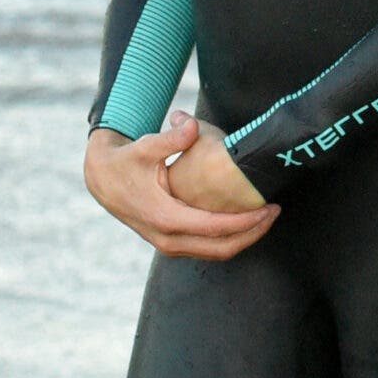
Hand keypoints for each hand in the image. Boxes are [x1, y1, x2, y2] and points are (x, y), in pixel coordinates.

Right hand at [85, 113, 277, 259]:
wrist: (100, 178)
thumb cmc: (126, 160)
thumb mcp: (145, 146)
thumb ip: (171, 137)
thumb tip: (190, 124)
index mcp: (165, 217)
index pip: (215, 227)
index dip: (247, 221)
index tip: (270, 207)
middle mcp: (167, 237)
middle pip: (220, 248)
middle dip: (252, 233)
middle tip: (276, 212)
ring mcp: (168, 243)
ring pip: (214, 253)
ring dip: (243, 239)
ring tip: (267, 218)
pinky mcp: (171, 241)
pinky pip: (206, 249)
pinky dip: (229, 239)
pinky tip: (246, 221)